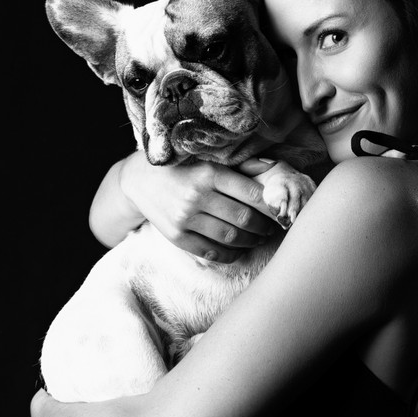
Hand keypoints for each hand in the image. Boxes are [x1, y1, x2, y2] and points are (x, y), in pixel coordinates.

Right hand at [119, 153, 279, 262]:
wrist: (139, 181)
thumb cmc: (182, 169)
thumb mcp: (208, 161)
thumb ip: (240, 167)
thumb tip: (272, 169)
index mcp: (209, 173)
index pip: (251, 193)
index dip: (270, 205)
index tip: (278, 211)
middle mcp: (197, 195)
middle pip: (243, 218)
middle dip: (263, 226)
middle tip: (271, 228)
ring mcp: (186, 218)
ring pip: (230, 237)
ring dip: (250, 241)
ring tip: (258, 238)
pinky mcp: (177, 236)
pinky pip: (211, 252)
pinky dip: (230, 255)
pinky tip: (238, 250)